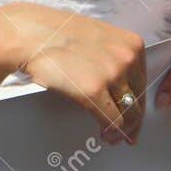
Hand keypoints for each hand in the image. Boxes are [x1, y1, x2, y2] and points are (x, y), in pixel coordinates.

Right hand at [6, 3, 146, 143]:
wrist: (28, 34)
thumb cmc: (53, 33)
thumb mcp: (95, 35)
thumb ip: (112, 55)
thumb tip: (118, 80)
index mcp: (131, 44)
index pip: (142, 81)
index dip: (138, 101)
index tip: (134, 114)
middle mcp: (126, 58)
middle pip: (138, 99)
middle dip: (134, 120)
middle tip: (128, 134)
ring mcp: (112, 75)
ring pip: (129, 113)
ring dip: (123, 130)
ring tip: (113, 138)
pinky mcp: (94, 91)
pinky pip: (113, 121)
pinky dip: (112, 133)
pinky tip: (105, 136)